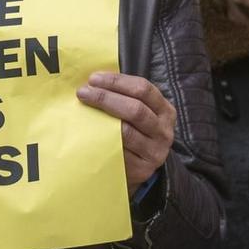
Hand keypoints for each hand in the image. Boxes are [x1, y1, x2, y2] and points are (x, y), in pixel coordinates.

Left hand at [78, 72, 176, 195]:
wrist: (140, 168)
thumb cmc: (136, 133)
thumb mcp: (141, 113)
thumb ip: (126, 97)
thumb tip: (96, 80)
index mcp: (165, 111)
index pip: (143, 89)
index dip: (117, 82)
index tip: (94, 79)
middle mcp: (164, 131)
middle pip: (135, 109)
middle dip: (106, 97)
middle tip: (83, 92)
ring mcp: (155, 152)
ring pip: (126, 132)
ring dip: (101, 118)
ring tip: (82, 109)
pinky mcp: (142, 169)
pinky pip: (118, 152)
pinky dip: (102, 140)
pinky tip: (89, 132)